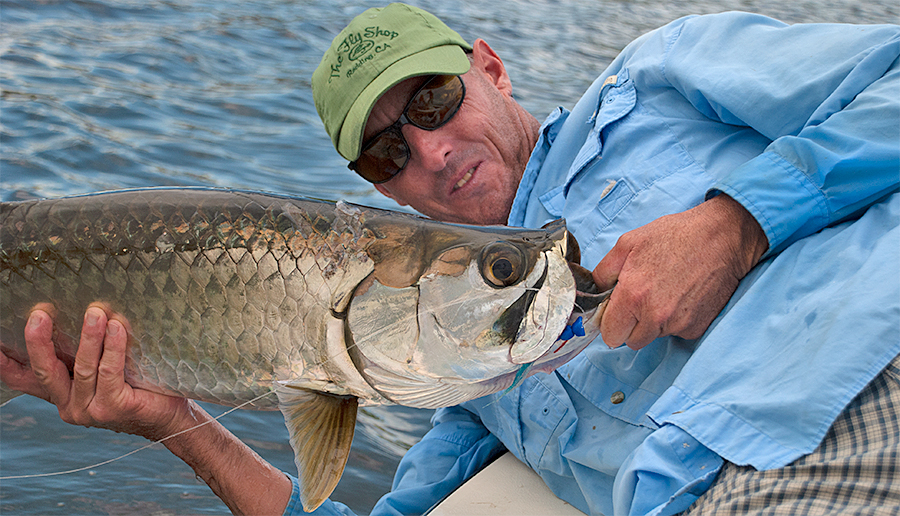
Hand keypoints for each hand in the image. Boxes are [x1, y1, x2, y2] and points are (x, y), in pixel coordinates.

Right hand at [0, 305, 191, 440]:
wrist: (169, 416)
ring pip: (82, 368)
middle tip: (39, 314)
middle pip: (45, 371)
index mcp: (62, 395)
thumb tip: (81, 313)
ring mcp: (90, 409)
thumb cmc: (138, 386)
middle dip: (39, 342)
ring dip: (88, 338)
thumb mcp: (104, 370)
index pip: (25, 380)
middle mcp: (70, 405)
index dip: (5, 364)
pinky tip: (117, 328)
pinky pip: (109, 372)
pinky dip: (113, 348)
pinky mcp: (113, 407)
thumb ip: (84, 354)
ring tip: (94, 313)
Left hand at [592, 194, 767, 348]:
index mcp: (633, 296)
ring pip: (654, 337)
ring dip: (654, 323)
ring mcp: (678, 324)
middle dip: (631, 325)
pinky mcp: (697, 327)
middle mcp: (655, 316)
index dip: (612, 322)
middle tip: (641, 299)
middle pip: (630, 341)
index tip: (618, 310)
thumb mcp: (628, 243)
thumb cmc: (676, 235)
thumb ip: (603, 272)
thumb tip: (593, 293)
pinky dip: (676, 320)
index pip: (610, 335)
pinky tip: (682, 295)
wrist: (723, 237)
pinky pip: (676, 333)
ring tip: (665, 292)